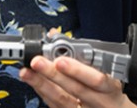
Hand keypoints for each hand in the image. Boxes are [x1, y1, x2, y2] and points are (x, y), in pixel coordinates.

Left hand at [20, 56, 136, 107]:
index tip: (61, 60)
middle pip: (75, 89)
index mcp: (110, 89)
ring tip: (26, 72)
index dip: (77, 70)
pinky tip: (32, 82)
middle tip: (37, 62)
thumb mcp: (105, 71)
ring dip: (41, 84)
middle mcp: (98, 102)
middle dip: (54, 74)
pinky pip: (54, 106)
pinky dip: (42, 92)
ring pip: (61, 100)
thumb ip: (81, 54)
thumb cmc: (108, 89)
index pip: (96, 80)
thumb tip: (54, 35)